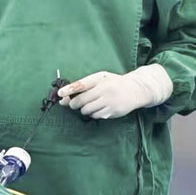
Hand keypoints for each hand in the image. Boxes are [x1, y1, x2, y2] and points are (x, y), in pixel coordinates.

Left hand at [58, 64, 172, 119]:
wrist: (136, 89)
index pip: (81, 85)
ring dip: (84, 109)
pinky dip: (94, 114)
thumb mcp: (100, 78)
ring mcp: (109, 103)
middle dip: (73, 104)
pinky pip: (96, 116)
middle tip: (73, 103)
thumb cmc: (113, 82)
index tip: (60, 94)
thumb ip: (84, 85)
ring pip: (87, 111)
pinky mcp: (113, 112)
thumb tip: (66, 95)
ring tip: (90, 104)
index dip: (69, 90)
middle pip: (81, 101)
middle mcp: (104, 91)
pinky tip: (99, 108)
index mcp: (100, 80)